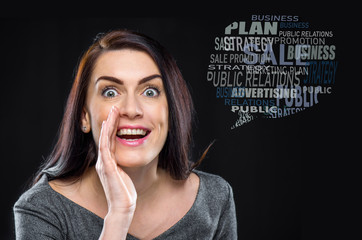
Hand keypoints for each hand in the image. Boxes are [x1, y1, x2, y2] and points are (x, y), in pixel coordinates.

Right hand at [96, 106, 136, 238]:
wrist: (123, 206)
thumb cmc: (125, 192)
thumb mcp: (124, 174)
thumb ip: (122, 164)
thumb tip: (125, 157)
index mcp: (108, 162)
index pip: (109, 141)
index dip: (112, 128)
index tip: (116, 115)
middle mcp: (104, 161)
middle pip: (106, 137)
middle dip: (110, 122)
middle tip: (114, 108)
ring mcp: (104, 164)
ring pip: (105, 139)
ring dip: (108, 125)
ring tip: (112, 112)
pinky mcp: (107, 167)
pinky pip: (105, 148)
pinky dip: (106, 136)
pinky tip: (107, 126)